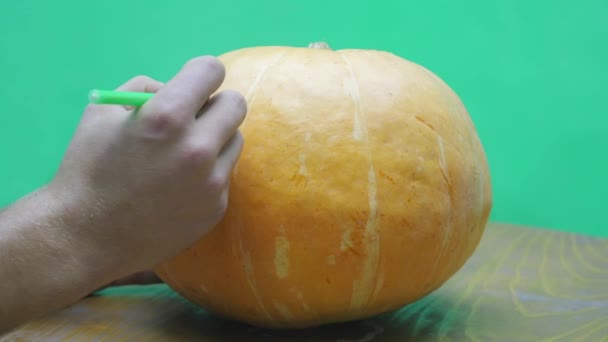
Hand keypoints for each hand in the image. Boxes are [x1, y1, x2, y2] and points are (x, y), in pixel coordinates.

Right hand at [48, 56, 246, 282]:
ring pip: (235, 140)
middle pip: (236, 104)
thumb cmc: (87, 169)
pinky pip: (224, 174)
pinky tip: (179, 186)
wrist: (86, 237)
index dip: (201, 72)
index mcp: (167, 117)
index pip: (212, 71)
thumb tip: (178, 88)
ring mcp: (211, 181)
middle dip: (215, 103)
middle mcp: (197, 147)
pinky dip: (208, 172)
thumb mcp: (103, 112)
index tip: (194, 82)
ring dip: (215, 138)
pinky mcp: (217, 207)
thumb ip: (146, 89)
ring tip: (183, 154)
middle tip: (195, 116)